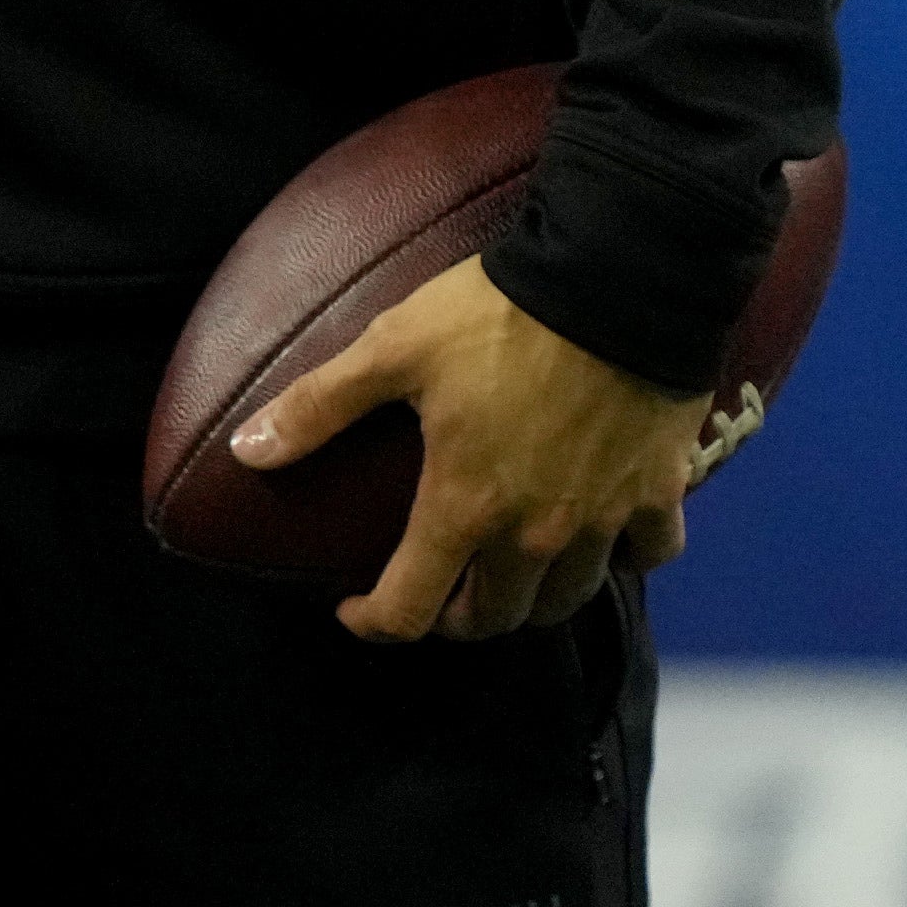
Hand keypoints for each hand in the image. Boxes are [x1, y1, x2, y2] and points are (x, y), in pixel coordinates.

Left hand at [233, 254, 702, 642]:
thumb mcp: (390, 351)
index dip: (375, 622)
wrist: (615, 284)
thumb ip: (318, 407)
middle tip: (431, 594)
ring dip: (532, 600)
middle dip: (454, 618)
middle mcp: (537, 533)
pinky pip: (649, 556)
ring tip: (505, 576)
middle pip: (496, 618)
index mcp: (465, 506)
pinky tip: (601, 539)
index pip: (413, 607)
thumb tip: (247, 452)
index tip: (351, 608)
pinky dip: (622, 559)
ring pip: (569, 599)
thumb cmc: (494, 318)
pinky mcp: (660, 493)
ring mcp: (605, 520)